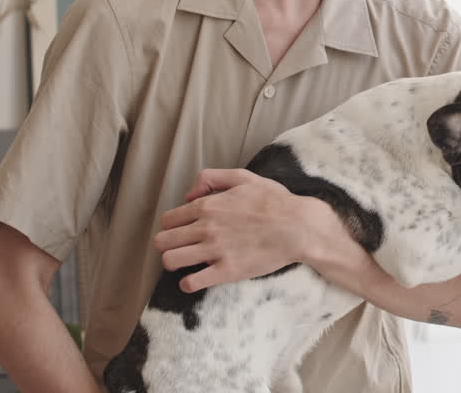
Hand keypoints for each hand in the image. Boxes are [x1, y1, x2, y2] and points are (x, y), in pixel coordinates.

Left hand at [155, 168, 326, 292]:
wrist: (298, 227)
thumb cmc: (274, 201)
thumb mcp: (244, 177)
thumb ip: (212, 178)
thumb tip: (190, 195)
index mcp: (207, 206)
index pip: (168, 220)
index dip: (171, 226)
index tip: (181, 230)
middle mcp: (205, 228)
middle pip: (163, 241)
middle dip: (167, 244)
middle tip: (181, 247)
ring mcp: (214, 251)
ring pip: (170, 261)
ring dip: (174, 262)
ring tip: (186, 263)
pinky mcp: (226, 271)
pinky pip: (191, 283)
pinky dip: (188, 283)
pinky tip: (195, 279)